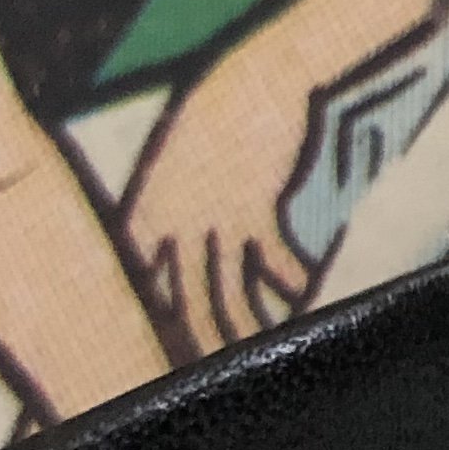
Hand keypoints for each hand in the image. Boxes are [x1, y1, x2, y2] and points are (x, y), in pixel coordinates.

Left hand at [127, 60, 314, 353]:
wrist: (254, 75)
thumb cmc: (217, 116)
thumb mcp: (175, 164)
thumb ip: (166, 211)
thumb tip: (172, 255)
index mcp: (143, 214)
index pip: (143, 289)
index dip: (158, 327)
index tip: (169, 356)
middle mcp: (169, 223)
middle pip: (184, 304)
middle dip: (200, 346)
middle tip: (215, 374)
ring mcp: (211, 217)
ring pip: (228, 294)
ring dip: (249, 328)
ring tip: (266, 348)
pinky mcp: (253, 208)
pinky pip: (273, 262)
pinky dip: (292, 282)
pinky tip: (305, 294)